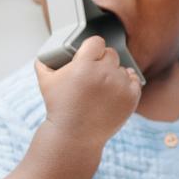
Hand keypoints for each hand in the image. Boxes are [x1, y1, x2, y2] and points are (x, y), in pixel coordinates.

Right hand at [35, 36, 141, 151]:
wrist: (75, 136)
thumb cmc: (59, 108)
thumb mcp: (45, 82)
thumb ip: (43, 63)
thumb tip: (44, 56)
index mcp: (84, 65)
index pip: (97, 42)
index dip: (92, 47)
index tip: (90, 54)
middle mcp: (104, 73)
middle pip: (111, 54)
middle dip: (103, 61)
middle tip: (95, 73)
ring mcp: (119, 85)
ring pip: (122, 68)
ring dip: (115, 73)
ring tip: (103, 86)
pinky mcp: (130, 98)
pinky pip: (135, 80)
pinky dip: (128, 84)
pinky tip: (117, 88)